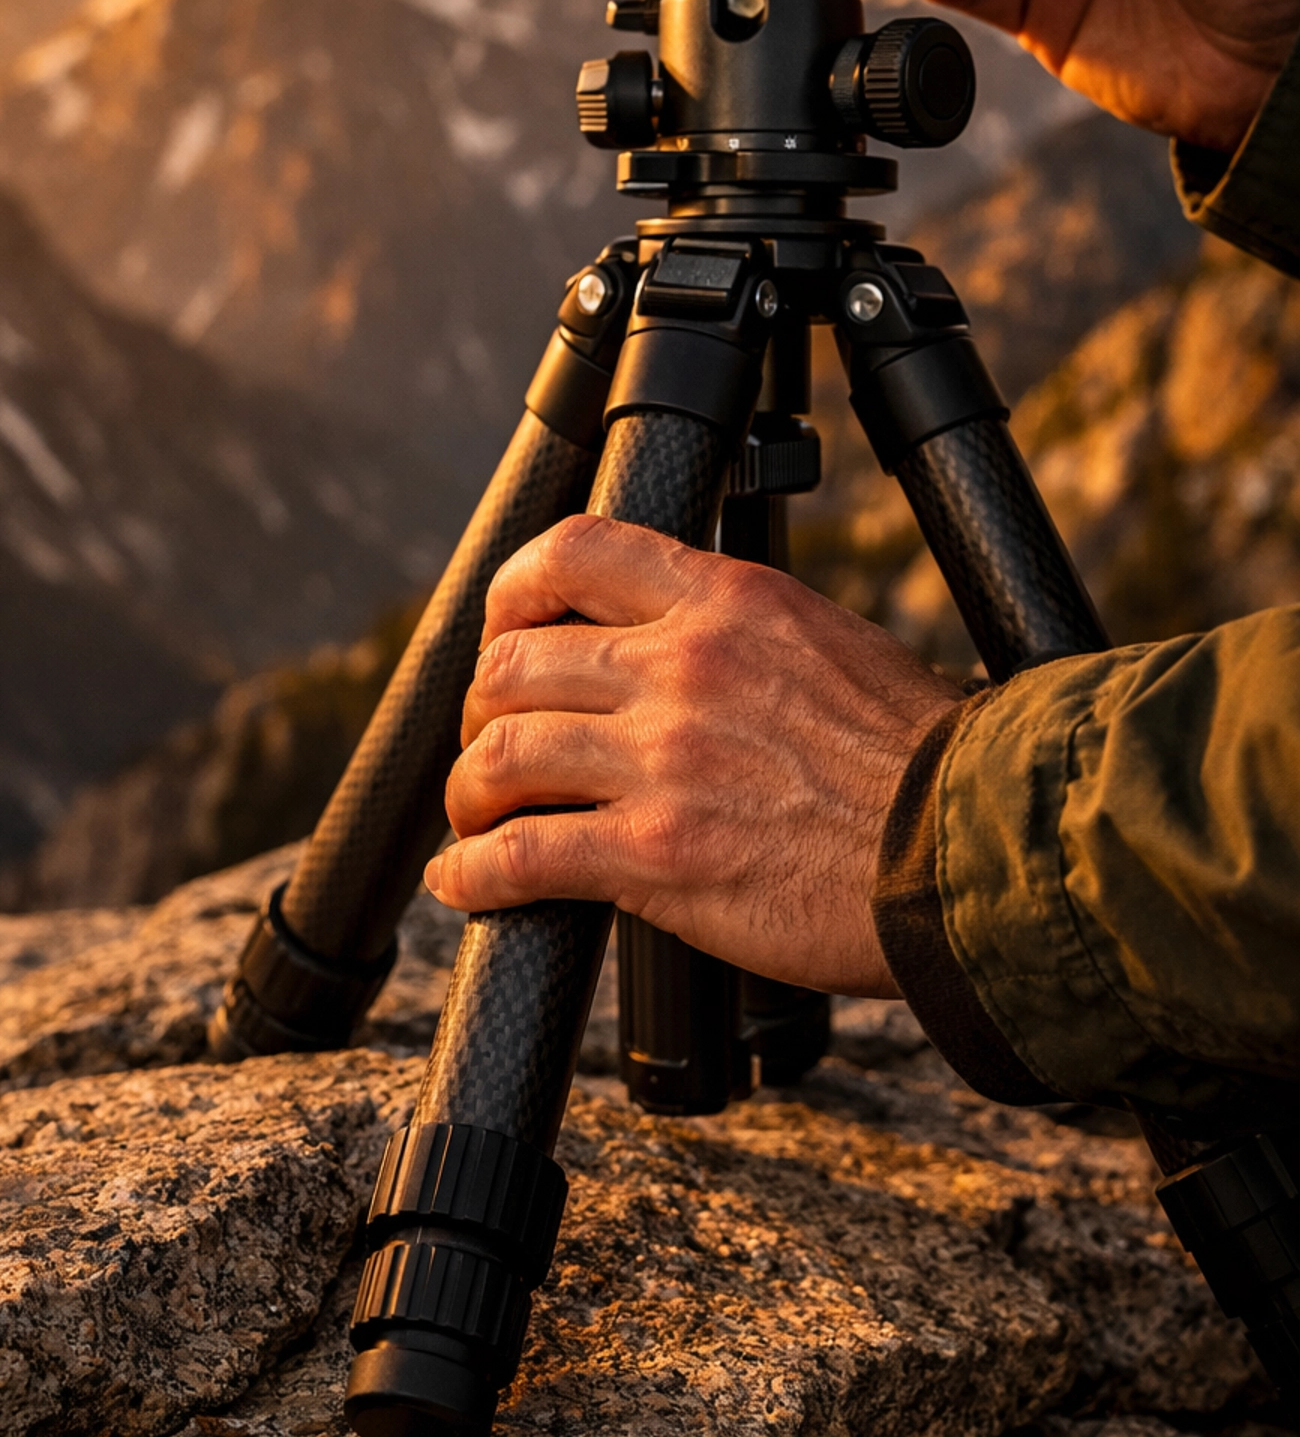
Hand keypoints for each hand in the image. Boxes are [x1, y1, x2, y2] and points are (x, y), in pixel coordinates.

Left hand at [423, 514, 962, 997]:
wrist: (972, 850)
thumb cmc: (922, 764)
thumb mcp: (829, 644)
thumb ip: (740, 638)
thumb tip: (677, 653)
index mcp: (728, 600)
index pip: (576, 552)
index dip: (512, 592)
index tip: (504, 628)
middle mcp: (682, 665)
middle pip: (514, 661)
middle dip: (481, 707)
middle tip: (489, 743)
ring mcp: (662, 759)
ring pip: (501, 753)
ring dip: (470, 793)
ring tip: (475, 818)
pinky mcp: (655, 855)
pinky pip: (522, 856)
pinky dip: (473, 874)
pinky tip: (465, 884)